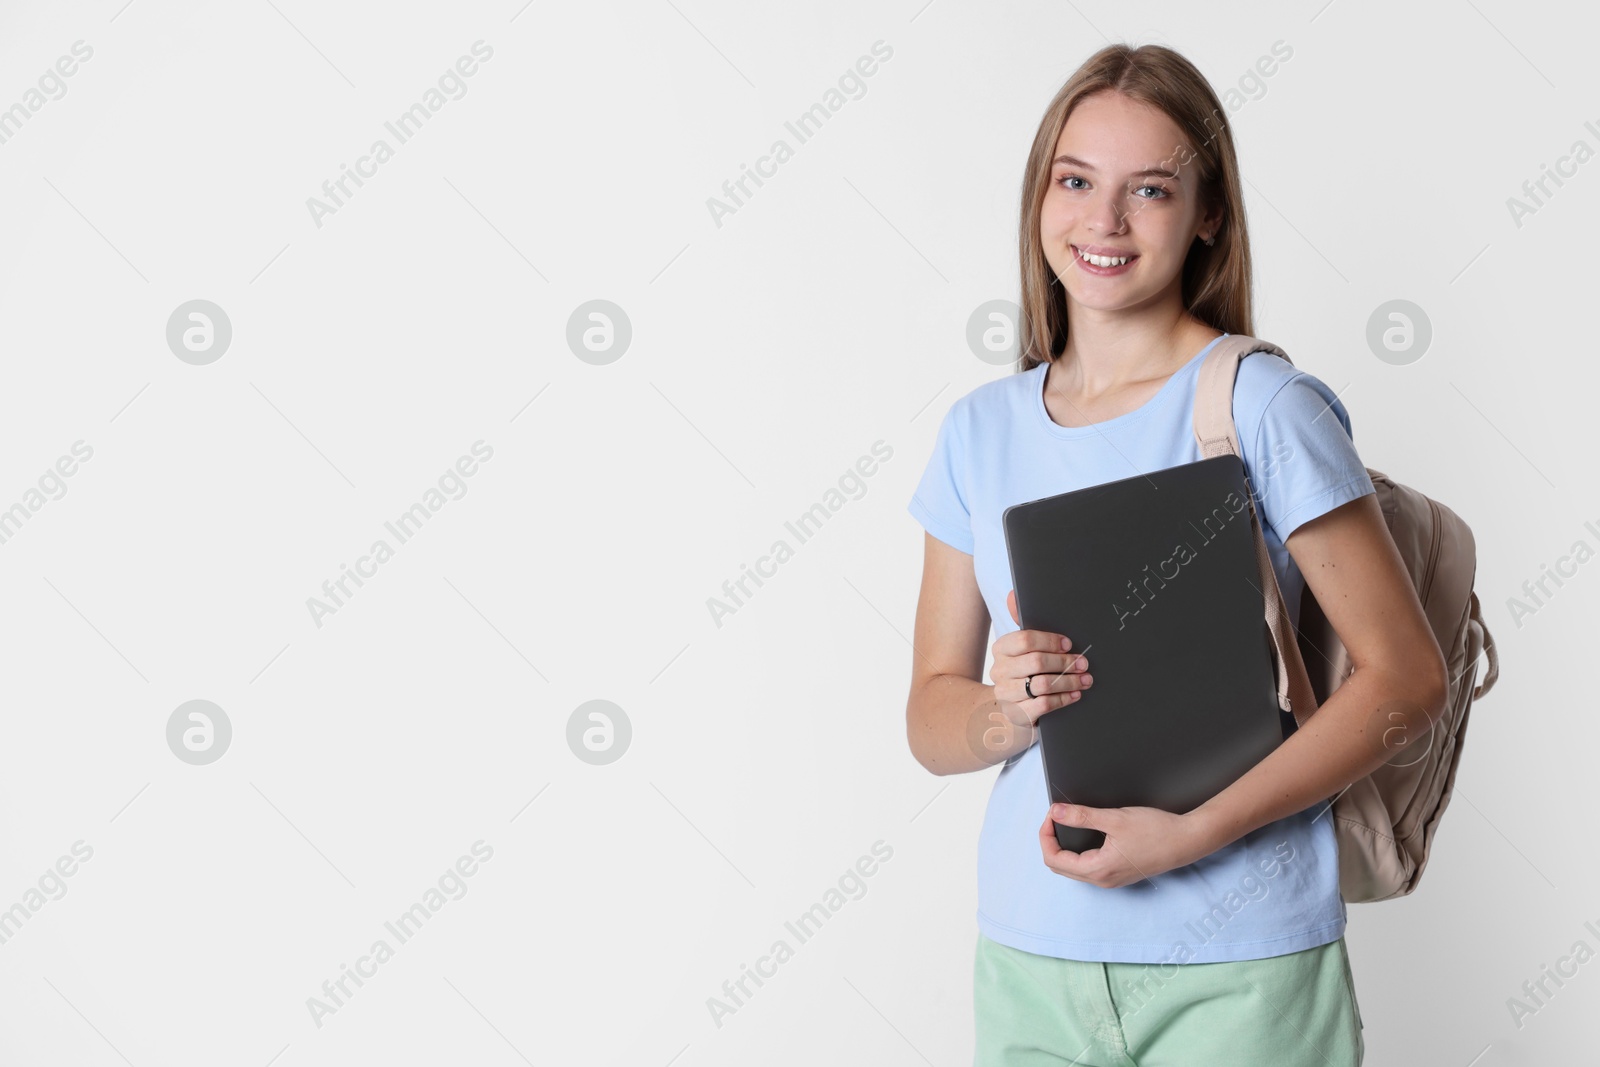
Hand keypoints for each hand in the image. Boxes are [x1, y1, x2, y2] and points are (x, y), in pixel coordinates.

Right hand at [991, 589, 1092, 730]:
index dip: (1050, 641)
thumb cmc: (1023, 672)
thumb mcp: (1023, 648)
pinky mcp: (1017, 714)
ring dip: (1069, 681)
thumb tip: (1012, 594)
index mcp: (1001, 648)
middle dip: (1065, 662)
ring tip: (1085, 680)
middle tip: (1083, 663)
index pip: (1025, 639)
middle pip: (1036, 662)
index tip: (1068, 644)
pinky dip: (1063, 699)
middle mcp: (1000, 670)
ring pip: (1042, 684)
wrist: (1009, 708)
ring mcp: (1006, 694)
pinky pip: (1044, 704)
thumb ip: (1021, 622)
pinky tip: (1075, 695)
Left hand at [1038, 802, 1219, 888]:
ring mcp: (1111, 879)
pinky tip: (1084, 833)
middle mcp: (1103, 880)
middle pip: (1060, 866)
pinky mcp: (1119, 874)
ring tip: (1066, 822)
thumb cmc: (1157, 831)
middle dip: (1052, 841)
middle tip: (1056, 816)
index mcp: (1099, 870)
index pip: (1054, 859)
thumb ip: (1082, 816)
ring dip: (1064, 847)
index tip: (1051, 814)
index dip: (1046, 835)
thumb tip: (1056, 812)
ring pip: (1074, 868)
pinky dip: (1078, 851)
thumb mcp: (1115, 819)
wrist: (1187, 841)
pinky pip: (1088, 867)